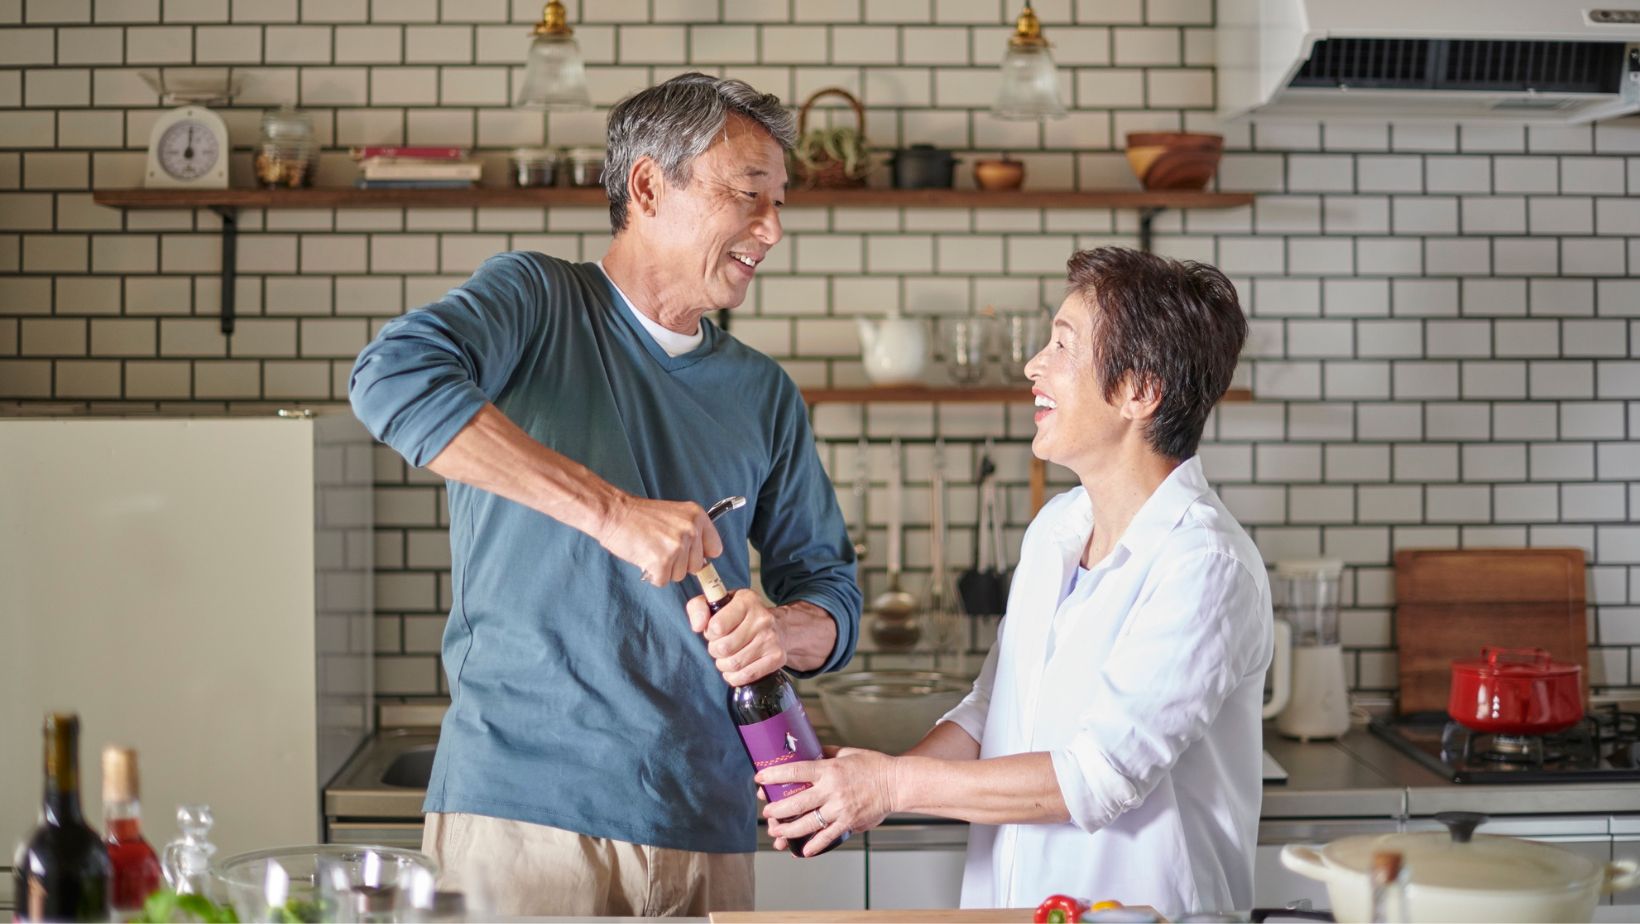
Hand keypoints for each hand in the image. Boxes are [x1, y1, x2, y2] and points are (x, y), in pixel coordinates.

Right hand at [598, 495, 722, 586]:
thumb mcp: (675, 515)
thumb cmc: (640, 516)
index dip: (699, 554)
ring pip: (679, 575)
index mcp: (697, 517)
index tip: (687, 553)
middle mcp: (691, 530)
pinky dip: (652, 574)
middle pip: (696, 566)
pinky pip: (663, 581)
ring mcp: (677, 546)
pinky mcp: (662, 561)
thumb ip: (692, 532)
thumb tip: (704, 559)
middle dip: (679, 563)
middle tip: (660, 547)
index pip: (715, 549)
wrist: (614, 513)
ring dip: (665, 569)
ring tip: (651, 550)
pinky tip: (644, 557)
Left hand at [685, 591, 785, 685]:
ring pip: (734, 664)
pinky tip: (736, 668)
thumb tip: (698, 626)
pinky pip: (746, 676)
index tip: (715, 631)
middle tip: (720, 646)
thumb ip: (698, 608)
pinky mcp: (777, 657)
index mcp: (746, 601)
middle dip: (716, 650)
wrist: (777, 626)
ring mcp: (771, 639)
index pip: (717, 627)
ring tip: (728, 656)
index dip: (710, 633)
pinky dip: (735, 676)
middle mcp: (762, 619)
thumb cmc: (741, 616)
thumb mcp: (718, 603)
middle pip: (724, 648)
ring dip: (724, 664)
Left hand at [759, 747, 896, 856]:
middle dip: (776, 810)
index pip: (795, 771)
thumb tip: (807, 751)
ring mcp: (840, 808)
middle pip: (796, 803)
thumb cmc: (873, 766)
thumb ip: (825, 753)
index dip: (774, 776)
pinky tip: (803, 850)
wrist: (896, 783)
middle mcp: (832, 790)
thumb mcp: (847, 753)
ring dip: (788, 830)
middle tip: (767, 812)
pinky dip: (814, 845)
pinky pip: (827, 837)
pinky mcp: (849, 822)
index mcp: (829, 769)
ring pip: (808, 823)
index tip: (760, 779)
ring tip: (776, 833)